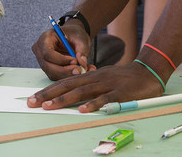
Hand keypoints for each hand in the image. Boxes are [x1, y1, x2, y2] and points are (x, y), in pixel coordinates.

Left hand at [26, 61, 163, 112]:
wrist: (148, 72)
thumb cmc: (123, 78)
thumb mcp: (103, 78)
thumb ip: (89, 85)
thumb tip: (72, 95)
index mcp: (90, 76)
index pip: (65, 82)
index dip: (48, 90)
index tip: (34, 98)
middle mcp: (95, 78)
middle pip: (68, 86)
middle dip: (49, 95)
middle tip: (33, 102)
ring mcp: (107, 84)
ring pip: (82, 92)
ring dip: (65, 99)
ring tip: (50, 106)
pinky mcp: (119, 92)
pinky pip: (105, 99)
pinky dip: (94, 104)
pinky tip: (83, 110)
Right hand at [31, 21, 92, 79]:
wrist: (73, 37)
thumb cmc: (74, 34)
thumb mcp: (81, 38)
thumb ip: (82, 50)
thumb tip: (82, 63)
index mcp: (45, 38)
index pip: (47, 53)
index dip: (61, 60)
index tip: (75, 61)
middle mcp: (40, 50)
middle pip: (48, 66)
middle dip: (65, 71)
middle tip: (80, 70)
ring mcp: (43, 60)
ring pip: (52, 73)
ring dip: (68, 75)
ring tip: (83, 69)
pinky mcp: (48, 68)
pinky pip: (57, 76)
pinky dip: (69, 76)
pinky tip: (79, 70)